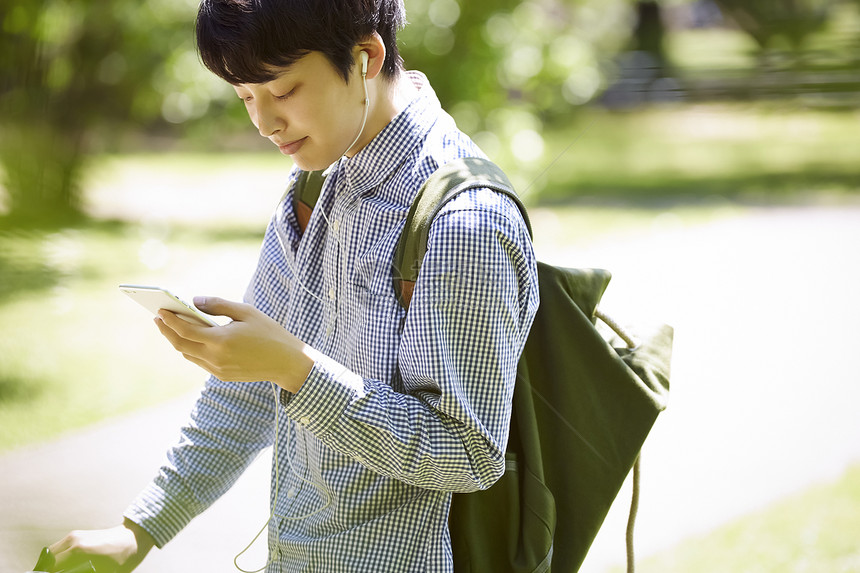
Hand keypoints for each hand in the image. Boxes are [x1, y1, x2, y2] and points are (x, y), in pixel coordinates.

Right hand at [49, 519, 153, 572]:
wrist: (133, 538)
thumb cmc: (123, 558)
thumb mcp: (103, 572)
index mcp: (78, 550)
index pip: (52, 567)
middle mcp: (73, 540)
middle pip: (48, 560)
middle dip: (51, 569)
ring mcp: (74, 535)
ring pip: (52, 552)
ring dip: (53, 563)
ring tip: (61, 570)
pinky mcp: (77, 534)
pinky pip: (59, 547)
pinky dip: (58, 556)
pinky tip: (66, 564)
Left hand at [154, 296, 317, 392]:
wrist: (287, 362)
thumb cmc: (269, 333)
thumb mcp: (246, 312)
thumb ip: (219, 305)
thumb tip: (195, 301)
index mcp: (222, 340)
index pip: (185, 330)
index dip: (170, 320)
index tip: (160, 310)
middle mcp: (216, 357)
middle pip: (180, 345)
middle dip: (167, 331)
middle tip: (158, 318)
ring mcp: (218, 369)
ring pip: (188, 354)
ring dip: (177, 340)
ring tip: (172, 326)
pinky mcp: (222, 375)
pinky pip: (200, 361)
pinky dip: (191, 349)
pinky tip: (191, 338)